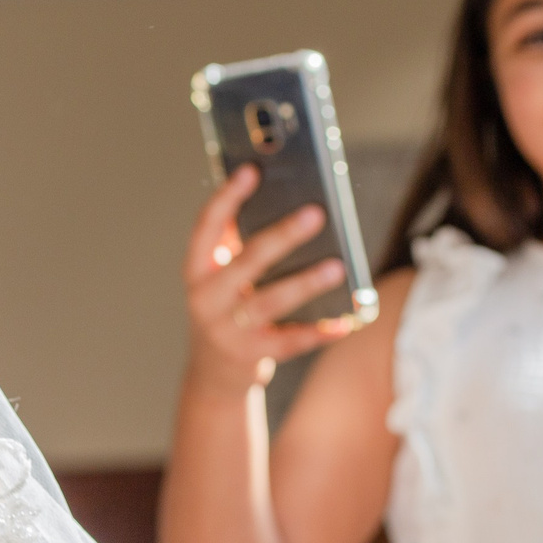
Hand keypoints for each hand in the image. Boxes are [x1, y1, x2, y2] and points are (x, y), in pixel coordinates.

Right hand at [184, 164, 357, 393]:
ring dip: (304, 283)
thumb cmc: (227, 309)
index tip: (251, 171)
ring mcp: (226, 329)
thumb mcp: (221, 276)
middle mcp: (207, 299)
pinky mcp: (250, 355)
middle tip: (315, 214)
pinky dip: (317, 332)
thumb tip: (285, 198)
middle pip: (246, 262)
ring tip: (337, 267)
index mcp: (198, 270)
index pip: (206, 229)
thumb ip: (239, 243)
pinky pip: (288, 341)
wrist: (213, 372)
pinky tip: (345, 321)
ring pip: (269, 302)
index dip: (226, 199)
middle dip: (281, 236)